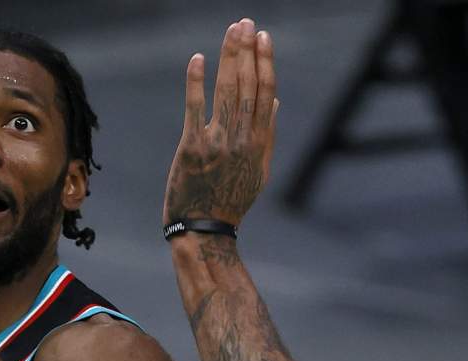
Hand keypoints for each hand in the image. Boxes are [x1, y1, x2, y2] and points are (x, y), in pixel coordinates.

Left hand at [163, 18, 276, 226]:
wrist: (204, 230)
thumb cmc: (231, 200)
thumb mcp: (258, 170)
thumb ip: (268, 134)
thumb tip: (276, 101)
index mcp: (260, 142)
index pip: (266, 92)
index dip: (264, 62)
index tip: (263, 37)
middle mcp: (242, 138)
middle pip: (247, 85)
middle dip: (247, 51)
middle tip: (245, 23)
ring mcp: (217, 142)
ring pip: (227, 91)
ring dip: (229, 57)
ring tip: (232, 31)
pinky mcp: (192, 147)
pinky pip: (195, 108)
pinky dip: (197, 82)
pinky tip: (199, 59)